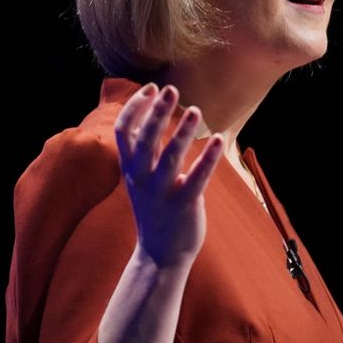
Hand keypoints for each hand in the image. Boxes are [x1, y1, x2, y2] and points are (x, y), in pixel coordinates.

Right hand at [115, 83, 223, 268]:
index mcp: (131, 169)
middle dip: (156, 113)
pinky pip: (197, 177)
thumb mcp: (141, 178)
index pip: (124, 132)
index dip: (134, 108)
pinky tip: (218, 139)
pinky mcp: (185, 204)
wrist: (160, 254)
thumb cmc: (156, 208)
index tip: (150, 88)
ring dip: (182, 132)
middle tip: (170, 89)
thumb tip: (154, 115)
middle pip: (145, 140)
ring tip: (195, 110)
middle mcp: (142, 179)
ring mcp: (162, 192)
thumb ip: (146, 152)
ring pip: (170, 157)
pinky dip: (207, 157)